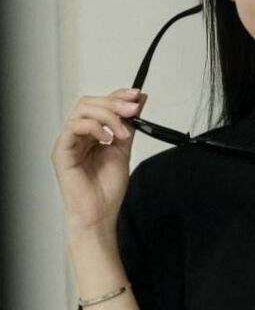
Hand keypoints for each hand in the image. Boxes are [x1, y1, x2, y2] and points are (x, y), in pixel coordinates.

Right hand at [50, 88, 148, 235]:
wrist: (100, 213)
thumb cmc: (107, 188)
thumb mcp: (124, 149)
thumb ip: (129, 125)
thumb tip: (138, 101)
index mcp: (91, 133)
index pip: (100, 104)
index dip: (117, 96)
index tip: (136, 95)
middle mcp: (78, 135)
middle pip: (90, 103)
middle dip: (114, 103)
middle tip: (133, 110)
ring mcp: (68, 142)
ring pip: (82, 111)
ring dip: (107, 116)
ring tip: (122, 134)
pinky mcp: (61, 151)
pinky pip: (73, 127)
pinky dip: (94, 128)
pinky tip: (107, 139)